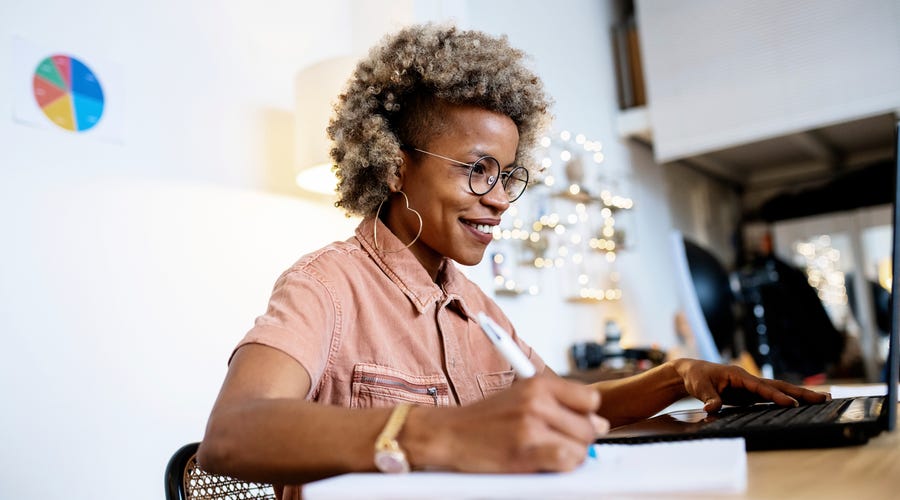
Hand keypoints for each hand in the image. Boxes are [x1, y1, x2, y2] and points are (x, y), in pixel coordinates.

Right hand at [409, 375, 607, 472]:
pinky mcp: (525, 451)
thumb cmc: (486, 418)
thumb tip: (601, 424)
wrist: (450, 433)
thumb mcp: (522, 396)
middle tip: (557, 442)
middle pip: (589, 426)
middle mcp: (537, 401)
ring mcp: (531, 426)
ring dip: (571, 456)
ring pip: (581, 448)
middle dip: (580, 439)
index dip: (586, 415)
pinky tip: (546, 462)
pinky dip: (563, 466)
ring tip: (548, 452)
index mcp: (538, 383)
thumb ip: (559, 404)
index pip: (590, 399)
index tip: (575, 422)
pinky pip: (566, 462)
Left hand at [670, 358, 830, 411]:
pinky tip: (799, 407)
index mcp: (739, 376)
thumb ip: (708, 398)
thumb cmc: (695, 377)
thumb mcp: (699, 387)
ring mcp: (750, 387)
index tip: (792, 404)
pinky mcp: (749, 395)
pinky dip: (785, 401)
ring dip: (798, 396)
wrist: (690, 373)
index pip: (761, 387)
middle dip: (800, 393)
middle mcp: (748, 380)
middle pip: (778, 386)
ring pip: (778, 391)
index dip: (776, 396)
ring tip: (822, 400)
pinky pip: (771, 398)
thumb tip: (711, 408)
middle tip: (824, 398)